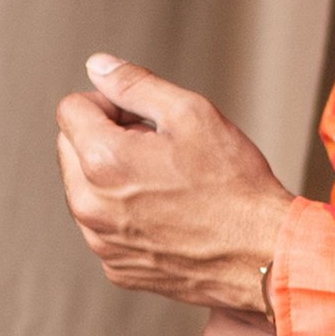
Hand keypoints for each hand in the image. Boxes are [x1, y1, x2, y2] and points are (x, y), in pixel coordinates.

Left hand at [55, 54, 289, 313]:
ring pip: (86, 190)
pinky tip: (168, 216)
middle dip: (105, 138)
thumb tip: (97, 67)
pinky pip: (105, 228)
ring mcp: (102, 242)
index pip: (70, 108)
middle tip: (159, 149)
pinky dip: (126, 216)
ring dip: (113, 178)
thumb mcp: (191, 113)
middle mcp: (90, 206)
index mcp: (103, 160)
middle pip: (70, 148)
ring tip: (167, 184)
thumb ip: (134, 84)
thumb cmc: (234, 184)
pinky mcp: (118, 268)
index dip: (108, 102)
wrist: (264, 256)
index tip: (141, 117)